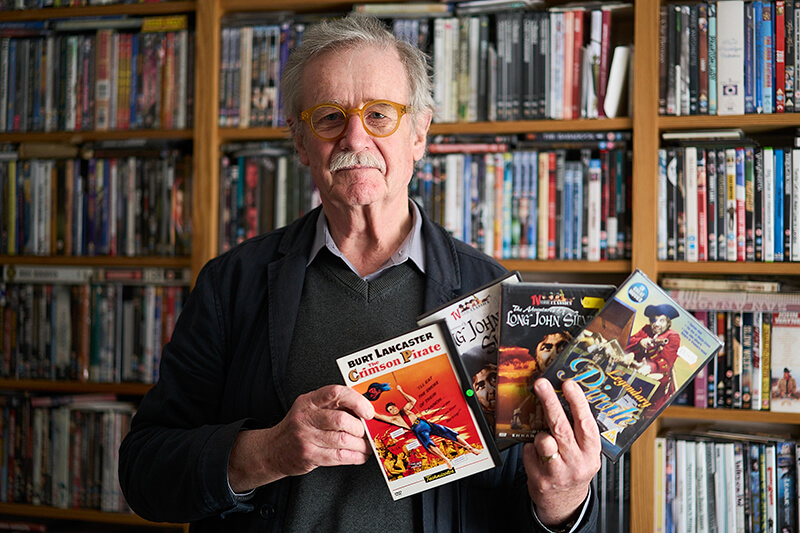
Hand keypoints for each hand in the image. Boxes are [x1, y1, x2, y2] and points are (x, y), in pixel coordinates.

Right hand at [228, 385, 374, 491]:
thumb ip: (334, 405)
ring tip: (367, 445)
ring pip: (343, 440)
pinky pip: (339, 456)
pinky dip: (355, 457)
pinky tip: (360, 455)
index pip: (335, 393)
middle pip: (341, 420)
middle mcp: (306, 417)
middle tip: (367, 431)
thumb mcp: (310, 408)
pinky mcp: (309, 456)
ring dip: (361, 445)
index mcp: (309, 401)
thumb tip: (365, 409)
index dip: (356, 400)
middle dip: (360, 428)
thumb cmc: (298, 426)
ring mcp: (306, 437)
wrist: (274, 450)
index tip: (368, 410)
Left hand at [523, 378, 600, 527]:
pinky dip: (530, 449)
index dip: (577, 402)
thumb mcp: (584, 452)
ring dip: (540, 435)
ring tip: (545, 439)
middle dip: (550, 402)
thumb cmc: (573, 469)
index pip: (586, 424)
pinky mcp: (539, 479)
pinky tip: (537, 456)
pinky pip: (529, 451)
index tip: (568, 384)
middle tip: (541, 385)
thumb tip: (563, 397)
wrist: (564, 503)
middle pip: (561, 428)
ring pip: (543, 441)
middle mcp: (577, 463)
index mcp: (591, 453)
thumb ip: (577, 430)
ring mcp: (558, 473)